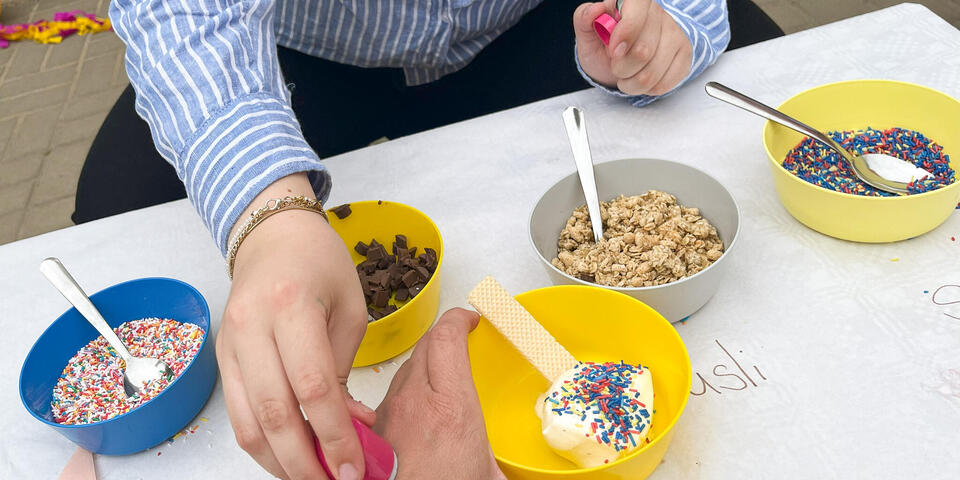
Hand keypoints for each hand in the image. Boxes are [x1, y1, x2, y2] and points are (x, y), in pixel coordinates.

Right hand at [217, 174, 372, 479]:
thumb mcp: (350, 310)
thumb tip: (354, 428)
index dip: (334, 435)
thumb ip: (348, 372)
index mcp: (291, 305)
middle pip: (275, 414)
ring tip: (312, 478)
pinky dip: (262, 445)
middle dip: (306, 461)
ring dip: (280, 462)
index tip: (354, 467)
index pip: (313, 387)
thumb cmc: (320, 266)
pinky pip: (235, 416)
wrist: (273, 237)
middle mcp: (251, 327)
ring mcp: (228, 345)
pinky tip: (288, 457)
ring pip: (248, 424)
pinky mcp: (220, 359)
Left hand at [375, 308, 505, 479]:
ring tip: (441, 380)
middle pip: (426, 346)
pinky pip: (390, 395)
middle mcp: (416, 402)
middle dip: (446, 338)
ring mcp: (389, 413)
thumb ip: (499, 457)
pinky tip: (417, 411)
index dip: (459, 319)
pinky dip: (406, 393)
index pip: (447, 337)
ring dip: (424, 366)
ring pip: (406, 369)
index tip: (471, 319)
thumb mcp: (488, 473)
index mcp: (452, 407)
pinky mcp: (373, 428)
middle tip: (461, 343)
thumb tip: (512, 466)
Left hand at [574, 0, 691, 95]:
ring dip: (631, 82)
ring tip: (625, 75)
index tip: (613, 49)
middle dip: (620, 67)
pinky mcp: (684, 55)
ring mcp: (675, 34)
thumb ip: (584, 19)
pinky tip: (640, 78)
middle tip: (615, 65)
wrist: (619, 63)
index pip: (638, 6)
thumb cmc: (604, 47)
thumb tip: (595, 11)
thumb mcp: (588, 34)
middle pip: (643, 51)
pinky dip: (646, 89)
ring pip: (652, 72)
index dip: (626, 30)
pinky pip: (664, 83)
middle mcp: (659, 14)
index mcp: (634, 3)